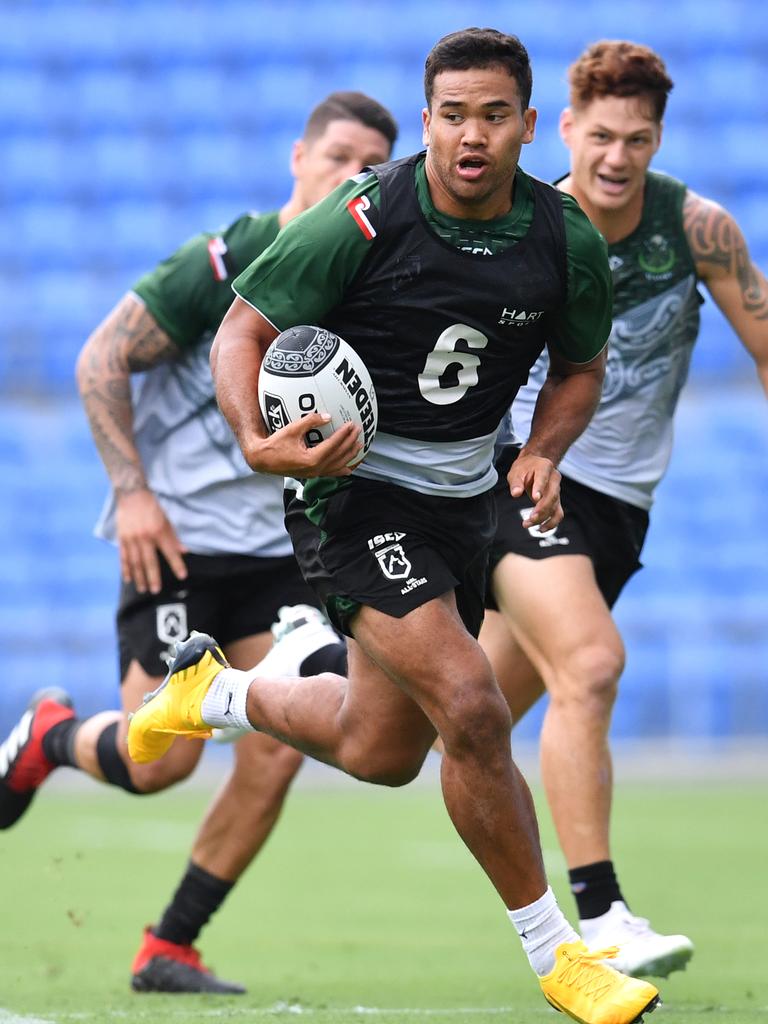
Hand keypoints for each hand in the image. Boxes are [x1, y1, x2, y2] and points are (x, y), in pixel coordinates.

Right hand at [115, 489, 187, 593]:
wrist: (132, 495)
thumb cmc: (152, 508)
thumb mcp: (166, 520)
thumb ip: (173, 538)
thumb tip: (184, 552)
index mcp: (158, 531)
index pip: (170, 552)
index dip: (177, 564)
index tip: (182, 576)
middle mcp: (144, 537)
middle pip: (149, 562)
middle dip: (153, 578)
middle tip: (156, 591)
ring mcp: (131, 539)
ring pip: (135, 562)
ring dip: (139, 578)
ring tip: (143, 589)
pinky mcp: (122, 539)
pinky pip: (124, 557)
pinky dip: (126, 569)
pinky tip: (129, 579)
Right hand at [242, 414, 362, 476]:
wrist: (262, 460)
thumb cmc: (274, 444)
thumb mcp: (292, 429)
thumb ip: (310, 421)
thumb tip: (328, 416)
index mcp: (311, 459)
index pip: (333, 445)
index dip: (344, 434)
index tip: (352, 424)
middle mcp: (315, 469)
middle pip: (339, 456)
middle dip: (351, 443)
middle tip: (359, 431)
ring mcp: (314, 474)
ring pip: (338, 466)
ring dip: (350, 456)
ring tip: (359, 447)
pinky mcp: (311, 475)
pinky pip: (331, 473)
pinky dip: (342, 469)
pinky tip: (349, 467)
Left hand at [507, 454, 562, 529]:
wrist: (534, 465)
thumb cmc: (524, 469)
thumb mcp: (516, 472)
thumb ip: (516, 483)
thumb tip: (515, 494)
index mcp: (545, 467)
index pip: (543, 478)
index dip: (540, 488)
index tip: (535, 498)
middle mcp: (554, 479)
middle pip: (551, 496)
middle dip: (541, 509)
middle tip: (529, 519)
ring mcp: (557, 490)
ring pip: (554, 506)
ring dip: (543, 518)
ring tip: (527, 524)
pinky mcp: (556, 500)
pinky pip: (558, 513)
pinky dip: (552, 523)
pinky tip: (541, 529)